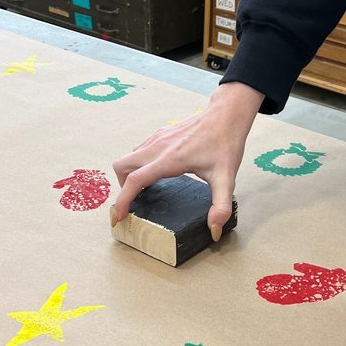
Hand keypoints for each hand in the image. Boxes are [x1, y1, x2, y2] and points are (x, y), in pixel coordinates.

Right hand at [111, 81, 263, 238]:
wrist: (226, 115)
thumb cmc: (225, 143)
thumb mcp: (226, 179)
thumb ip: (221, 207)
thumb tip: (214, 230)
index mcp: (169, 160)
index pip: (135, 181)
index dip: (123, 201)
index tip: (118, 216)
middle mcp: (157, 148)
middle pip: (122, 167)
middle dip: (123, 187)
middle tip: (135, 202)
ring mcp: (157, 138)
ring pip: (128, 157)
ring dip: (130, 175)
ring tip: (146, 191)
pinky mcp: (160, 134)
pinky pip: (139, 150)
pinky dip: (139, 164)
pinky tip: (156, 173)